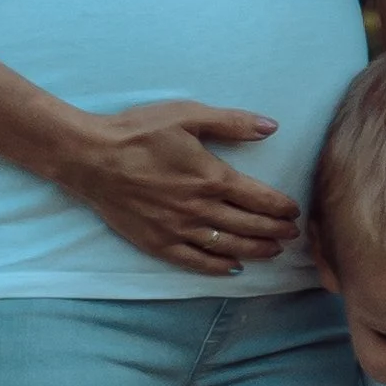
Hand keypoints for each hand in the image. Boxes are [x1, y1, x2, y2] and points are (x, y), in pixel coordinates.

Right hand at [47, 101, 300, 273]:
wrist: (91, 158)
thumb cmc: (138, 132)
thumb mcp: (187, 115)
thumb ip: (232, 123)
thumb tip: (271, 127)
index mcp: (211, 178)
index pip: (260, 199)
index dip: (281, 208)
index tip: (295, 212)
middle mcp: (200, 209)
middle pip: (249, 227)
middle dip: (276, 232)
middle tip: (292, 235)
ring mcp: (179, 230)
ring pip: (228, 247)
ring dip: (256, 251)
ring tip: (273, 252)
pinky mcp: (158, 243)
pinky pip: (195, 261)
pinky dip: (218, 268)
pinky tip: (233, 269)